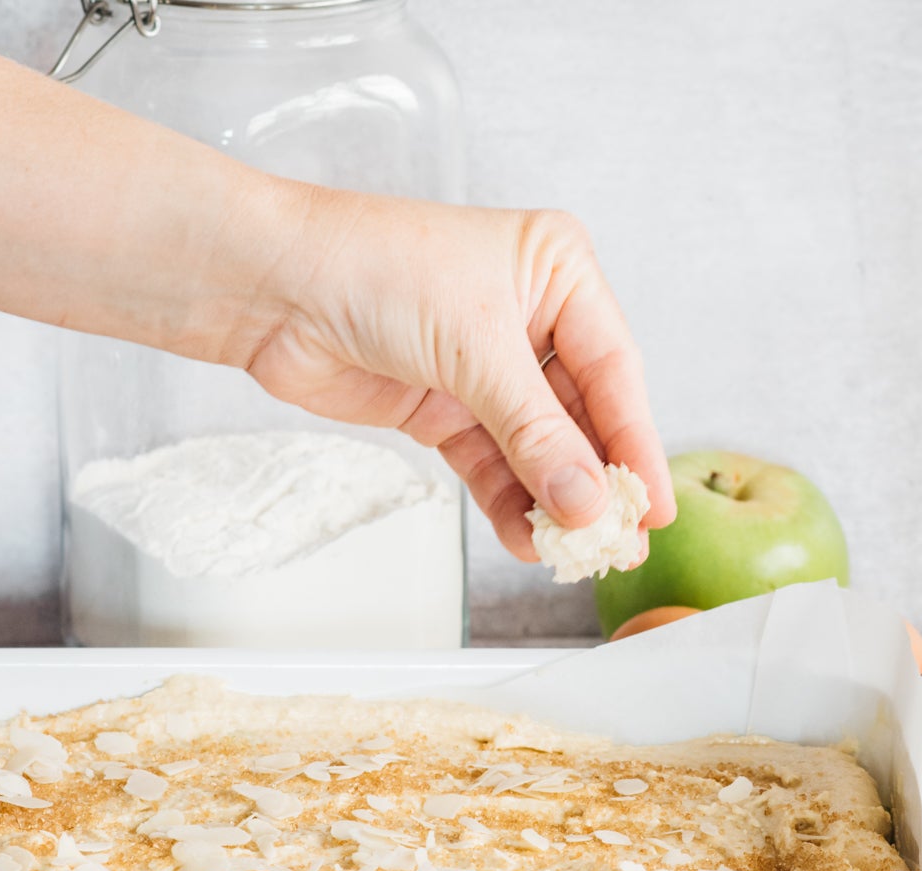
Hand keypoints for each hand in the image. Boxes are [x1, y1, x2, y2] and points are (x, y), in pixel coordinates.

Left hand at [221, 185, 677, 561]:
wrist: (270, 285)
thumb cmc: (370, 266)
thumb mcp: (473, 347)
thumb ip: (535, 434)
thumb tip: (585, 503)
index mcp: (557, 270)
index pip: (615, 369)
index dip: (636, 443)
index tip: (651, 506)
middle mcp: (529, 315)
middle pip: (581, 415)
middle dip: (594, 482)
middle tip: (619, 544)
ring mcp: (485, 365)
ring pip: (536, 448)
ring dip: (549, 501)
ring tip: (570, 554)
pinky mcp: (445, 405)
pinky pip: (492, 463)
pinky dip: (506, 501)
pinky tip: (524, 536)